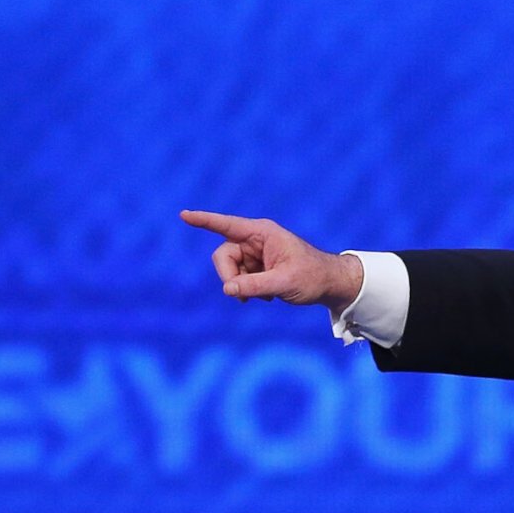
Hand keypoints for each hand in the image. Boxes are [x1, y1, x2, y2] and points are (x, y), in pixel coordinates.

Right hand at [181, 209, 364, 312]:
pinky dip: (246, 290)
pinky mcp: (257, 267)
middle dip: (228, 276)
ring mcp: (255, 254)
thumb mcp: (283, 283)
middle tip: (241, 297)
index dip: (204, 220)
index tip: (184, 214)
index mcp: (262, 233)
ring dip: (239, 286)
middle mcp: (255, 240)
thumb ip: (254, 286)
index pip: (226, 225)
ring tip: (262, 297)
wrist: (329, 284)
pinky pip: (238, 278)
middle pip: (223, 255)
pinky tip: (265, 297)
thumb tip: (227, 289)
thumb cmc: (312, 277)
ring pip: (229, 270)